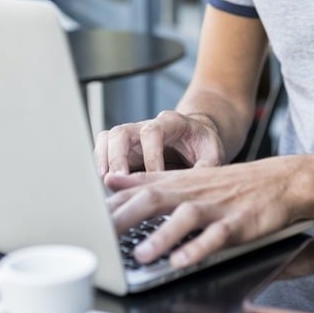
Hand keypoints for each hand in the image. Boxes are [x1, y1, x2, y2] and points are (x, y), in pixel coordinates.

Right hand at [94, 110, 225, 175]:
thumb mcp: (213, 154)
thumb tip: (192, 189)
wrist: (197, 137)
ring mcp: (133, 136)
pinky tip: (106, 182)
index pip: (153, 131)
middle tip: (120, 180)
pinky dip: (100, 163)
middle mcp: (147, 126)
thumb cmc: (204, 145)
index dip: (150, 155)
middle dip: (118, 157)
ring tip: (108, 184)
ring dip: (105, 161)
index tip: (155, 178)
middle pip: (123, 132)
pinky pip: (104, 147)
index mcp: (172, 122)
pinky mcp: (124, 148)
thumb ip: (205, 168)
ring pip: (109, 138)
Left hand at [104, 156, 302, 267]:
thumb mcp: (186, 177)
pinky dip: (199, 247)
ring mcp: (215, 206)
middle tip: (100, 235)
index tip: (84, 217)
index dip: (111, 203)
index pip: (138, 189)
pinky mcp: (237, 223)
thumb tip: (111, 181)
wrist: (278, 180)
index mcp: (178, 182)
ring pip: (185, 217)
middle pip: (155, 198)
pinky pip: (217, 236)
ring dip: (162, 236)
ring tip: (141, 255)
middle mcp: (192, 191)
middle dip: (125, 217)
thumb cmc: (229, 184)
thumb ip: (148, 179)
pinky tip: (183, 260)